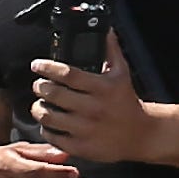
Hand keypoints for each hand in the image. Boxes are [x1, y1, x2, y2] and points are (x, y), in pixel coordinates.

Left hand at [29, 33, 166, 162]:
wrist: (141, 135)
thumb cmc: (127, 103)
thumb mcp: (122, 74)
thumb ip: (111, 51)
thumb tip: (105, 30)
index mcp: (103, 88)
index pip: (68, 74)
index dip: (48, 68)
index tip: (37, 65)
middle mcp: (93, 108)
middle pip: (54, 94)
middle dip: (40, 87)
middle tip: (39, 85)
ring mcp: (86, 129)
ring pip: (48, 116)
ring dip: (38, 108)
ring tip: (39, 104)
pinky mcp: (81, 147)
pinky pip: (53, 137)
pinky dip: (46, 128)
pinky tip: (49, 123)